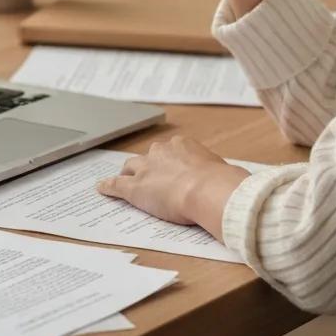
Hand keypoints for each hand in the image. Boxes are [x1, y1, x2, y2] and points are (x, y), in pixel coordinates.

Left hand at [97, 135, 249, 238]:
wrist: (207, 190)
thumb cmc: (221, 182)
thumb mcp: (222, 172)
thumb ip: (218, 174)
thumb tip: (233, 182)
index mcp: (182, 145)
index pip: (170, 151)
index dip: (169, 162)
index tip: (172, 169)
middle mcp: (161, 152)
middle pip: (148, 157)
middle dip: (147, 165)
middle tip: (149, 175)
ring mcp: (146, 169)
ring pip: (131, 168)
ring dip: (128, 174)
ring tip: (124, 179)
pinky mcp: (135, 188)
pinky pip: (117, 185)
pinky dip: (108, 187)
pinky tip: (102, 189)